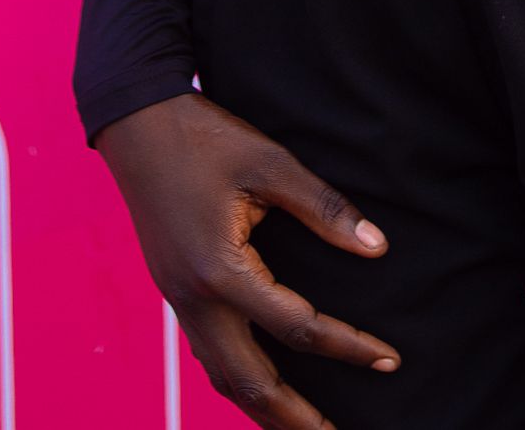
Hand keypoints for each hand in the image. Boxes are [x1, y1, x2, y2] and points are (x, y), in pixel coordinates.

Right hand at [96, 91, 397, 428]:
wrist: (136, 124)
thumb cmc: (205, 137)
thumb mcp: (270, 163)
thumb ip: (323, 207)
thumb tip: (377, 247)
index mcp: (220, 271)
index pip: (297, 327)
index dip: (348, 347)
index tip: (388, 360)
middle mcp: (194, 300)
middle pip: (248, 383)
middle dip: (295, 418)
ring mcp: (178, 300)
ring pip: (221, 377)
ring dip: (264, 409)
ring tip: (304, 427)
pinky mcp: (174, 291)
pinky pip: (208, 353)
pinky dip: (238, 378)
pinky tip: (260, 380)